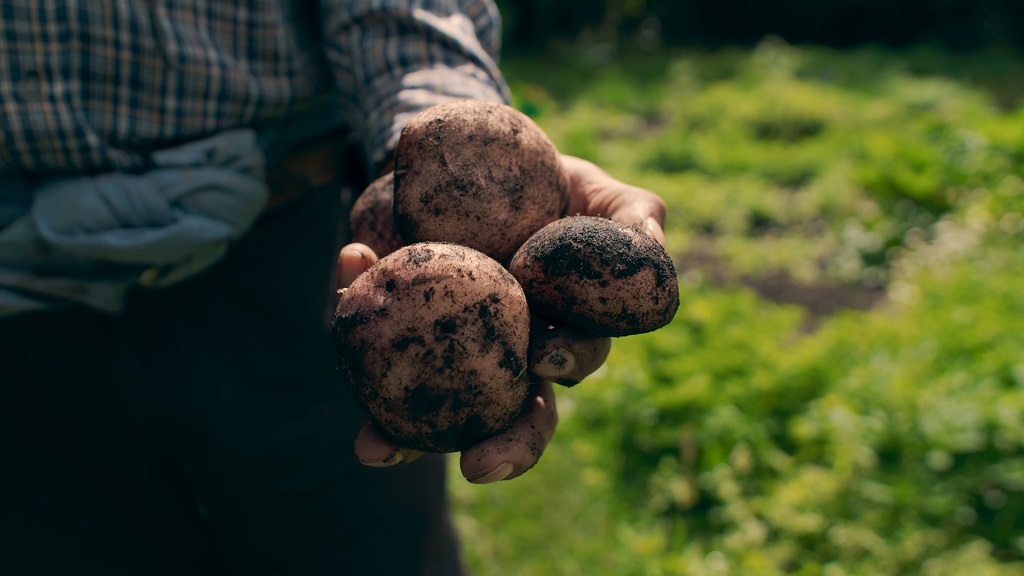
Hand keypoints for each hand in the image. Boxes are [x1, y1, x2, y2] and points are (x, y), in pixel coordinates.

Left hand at [338, 154, 666, 481]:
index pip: (561, 381)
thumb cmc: (561, 187)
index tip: (546, 372)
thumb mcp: (609, 199)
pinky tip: (351, 264)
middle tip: (472, 467)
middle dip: (492, 447)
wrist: (492, 148)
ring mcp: (444, 337)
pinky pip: (373, 313)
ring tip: (371, 448)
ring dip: (395, 426)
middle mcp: (501, 353)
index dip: (562, 393)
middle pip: (500, 417)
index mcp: (557, 337)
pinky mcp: (396, 303)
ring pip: (424, 396)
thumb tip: (653, 246)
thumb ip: (638, 223)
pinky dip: (357, 288)